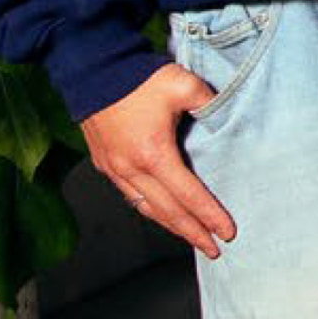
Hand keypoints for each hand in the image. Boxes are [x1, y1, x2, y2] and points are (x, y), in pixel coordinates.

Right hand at [81, 63, 234, 256]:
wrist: (90, 69)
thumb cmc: (136, 77)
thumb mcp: (183, 84)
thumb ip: (210, 102)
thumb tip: (226, 114)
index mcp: (154, 154)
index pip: (189, 195)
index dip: (209, 216)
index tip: (227, 232)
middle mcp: (131, 168)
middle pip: (168, 212)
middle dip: (193, 233)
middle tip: (215, 249)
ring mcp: (114, 168)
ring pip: (146, 208)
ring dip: (170, 226)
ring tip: (192, 238)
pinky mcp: (104, 163)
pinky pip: (130, 196)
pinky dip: (149, 210)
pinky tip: (161, 214)